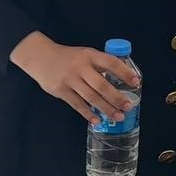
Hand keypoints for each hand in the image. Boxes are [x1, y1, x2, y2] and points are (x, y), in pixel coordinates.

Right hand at [10, 31, 140, 125]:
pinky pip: (77, 104)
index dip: (125, 73)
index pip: (111, 63)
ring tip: (118, 116)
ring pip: (91, 97)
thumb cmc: (69, 57)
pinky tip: (97, 121)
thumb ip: (100, 64)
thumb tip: (122, 79)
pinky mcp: (60, 90)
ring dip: (106, 108)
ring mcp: (69, 79)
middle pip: (102, 85)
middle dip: (117, 97)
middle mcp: (80, 67)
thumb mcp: (85, 54)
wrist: (40, 57)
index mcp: (90, 55)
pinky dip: (88, 114)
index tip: (136, 82)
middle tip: (129, 106)